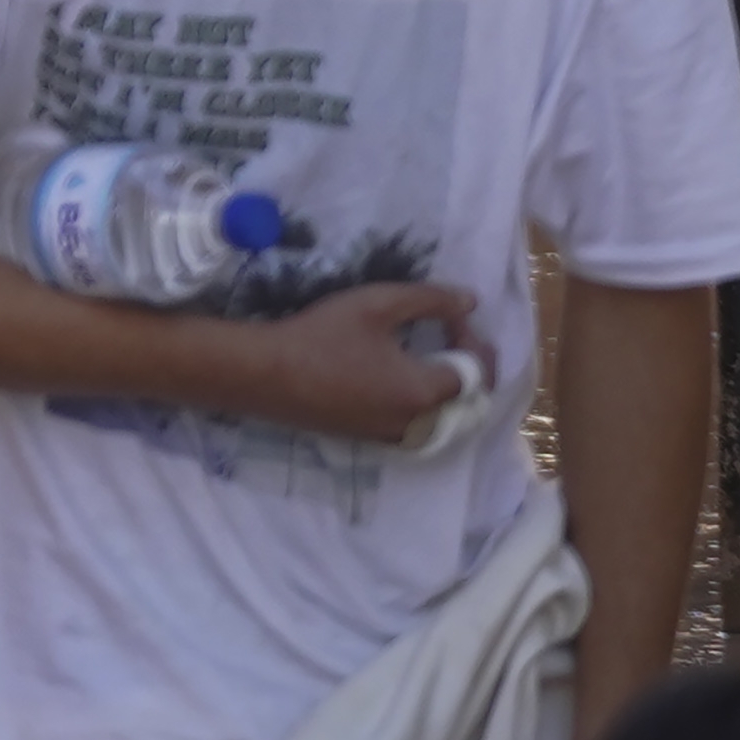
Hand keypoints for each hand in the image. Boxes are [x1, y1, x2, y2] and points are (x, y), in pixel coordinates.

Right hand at [223, 278, 482, 444]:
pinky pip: (416, 428)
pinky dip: (423, 406)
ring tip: (430, 360)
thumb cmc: (320, 335)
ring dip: (446, 390)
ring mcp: (391, 435)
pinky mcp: (369, 439)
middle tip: (452, 339)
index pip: (476, 372)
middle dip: (468, 369)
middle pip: (465, 402)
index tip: (456, 319)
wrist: (263, 373)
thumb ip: (429, 300)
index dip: (475, 343)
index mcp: (424, 390)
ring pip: (442, 419)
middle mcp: (416, 422)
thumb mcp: (376, 303)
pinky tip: (400, 382)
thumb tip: (470, 301)